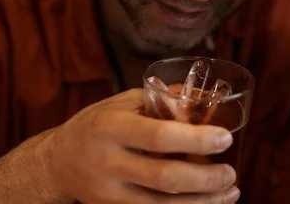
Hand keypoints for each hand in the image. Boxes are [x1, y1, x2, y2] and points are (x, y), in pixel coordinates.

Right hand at [44, 89, 239, 203]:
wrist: (57, 162)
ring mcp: (109, 191)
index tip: (224, 138)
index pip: (158, 136)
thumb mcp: (120, 104)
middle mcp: (108, 161)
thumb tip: (201, 97)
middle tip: (231, 173)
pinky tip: (206, 203)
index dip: (196, 139)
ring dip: (203, 202)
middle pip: (165, 178)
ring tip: (230, 192)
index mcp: (111, 127)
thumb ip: (158, 101)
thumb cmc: (95, 125)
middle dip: (206, 179)